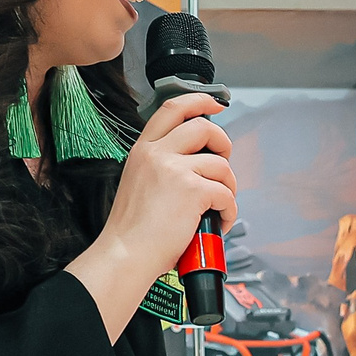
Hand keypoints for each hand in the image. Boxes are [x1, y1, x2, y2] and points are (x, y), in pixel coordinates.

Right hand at [70, 89, 237, 336]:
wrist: (126, 254)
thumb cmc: (133, 229)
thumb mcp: (138, 182)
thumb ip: (161, 165)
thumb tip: (196, 163)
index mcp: (143, 150)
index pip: (172, 108)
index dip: (199, 101)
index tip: (216, 104)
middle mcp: (157, 153)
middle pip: (203, 127)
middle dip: (223, 143)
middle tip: (223, 165)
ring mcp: (175, 170)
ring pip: (220, 163)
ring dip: (228, 186)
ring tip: (219, 206)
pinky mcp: (193, 190)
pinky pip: (226, 193)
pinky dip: (229, 210)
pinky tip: (219, 222)